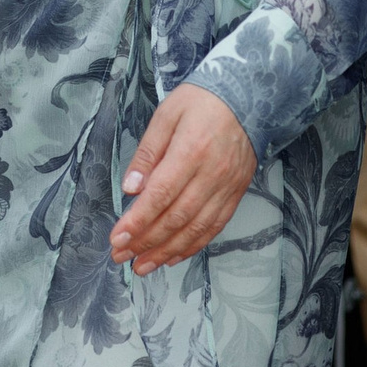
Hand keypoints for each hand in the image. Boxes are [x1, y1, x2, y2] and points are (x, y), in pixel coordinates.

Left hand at [112, 83, 257, 275]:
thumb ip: (147, 152)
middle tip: (120, 255)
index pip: (160, 195)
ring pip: (195, 229)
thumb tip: (130, 188)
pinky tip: (173, 256)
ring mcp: (227, 189)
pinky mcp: (235, 196)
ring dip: (166, 251)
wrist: (249, 100)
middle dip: (145, 242)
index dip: (137, 221)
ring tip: (142, 266)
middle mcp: (212, 175)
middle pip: (176, 218)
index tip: (117, 238)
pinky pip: (214, 228)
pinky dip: (192, 246)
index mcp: (191, 151)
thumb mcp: (167, 115)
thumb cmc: (201, 102)